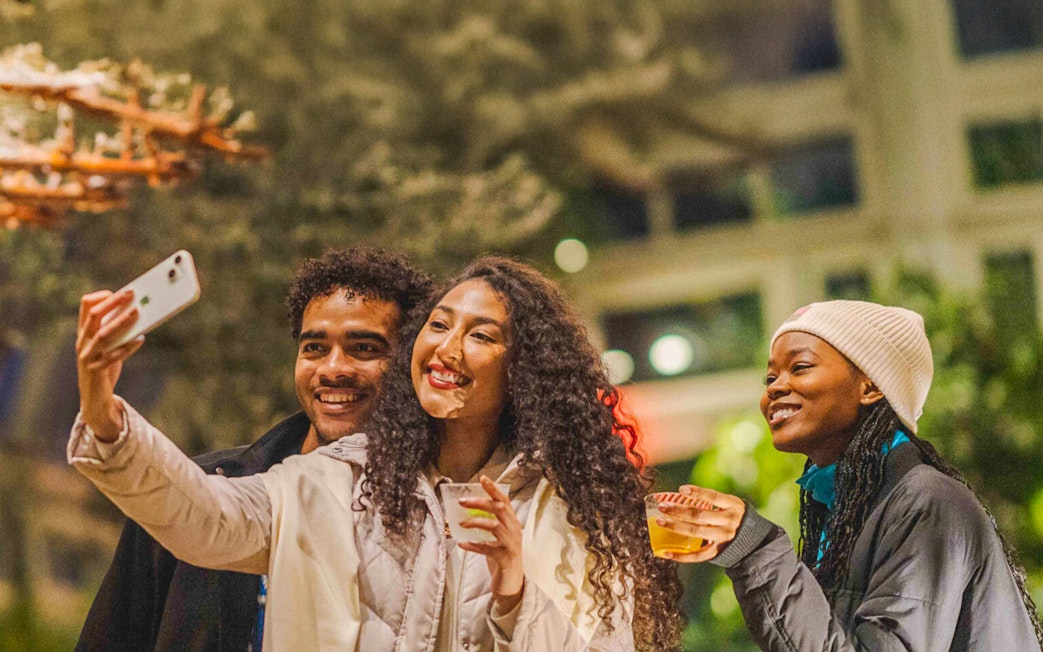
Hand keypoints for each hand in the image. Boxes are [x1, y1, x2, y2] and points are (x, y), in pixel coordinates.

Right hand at [76, 290, 143, 441]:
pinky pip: (113, 357)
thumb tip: (139, 312)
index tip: (120, 292)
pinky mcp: (96, 370)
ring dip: (121, 322)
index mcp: (84, 332)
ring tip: (137, 312)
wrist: (94, 396)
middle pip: (94, 316)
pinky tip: (140, 340)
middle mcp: (83, 341)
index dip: (102, 297)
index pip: (86, 306)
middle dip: (113, 302)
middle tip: (132, 293)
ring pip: (103, 335)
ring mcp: (87, 356)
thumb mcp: (107, 345)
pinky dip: (127, 347)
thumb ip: (116, 330)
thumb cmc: (104, 365)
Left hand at [456, 475, 524, 612]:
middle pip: (499, 509)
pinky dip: (473, 546)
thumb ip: (489, 522)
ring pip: (494, 526)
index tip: (482, 478)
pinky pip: (488, 549)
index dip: (494, 489)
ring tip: (460, 524)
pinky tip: (462, 545)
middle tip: (462, 501)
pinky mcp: (505, 558)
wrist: (512, 584)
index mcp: (512, 522)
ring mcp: (511, 544)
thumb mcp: (498, 536)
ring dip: (476, 522)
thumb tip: (466, 510)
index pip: (504, 500)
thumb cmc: (502, 556)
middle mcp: (514, 530)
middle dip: (480, 502)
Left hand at [655, 485, 744, 562]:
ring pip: (696, 532)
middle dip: (678, 510)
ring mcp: (723, 537)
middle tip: (662, 506)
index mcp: (733, 505)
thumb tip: (681, 494)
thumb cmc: (735, 516)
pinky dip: (681, 555)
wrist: (754, 541)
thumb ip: (713, 501)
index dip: (698, 492)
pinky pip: (698, 555)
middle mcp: (728, 521)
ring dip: (676, 527)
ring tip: (659, 521)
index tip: (681, 489)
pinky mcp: (718, 552)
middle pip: (700, 515)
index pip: (714, 497)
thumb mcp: (731, 505)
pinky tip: (666, 552)